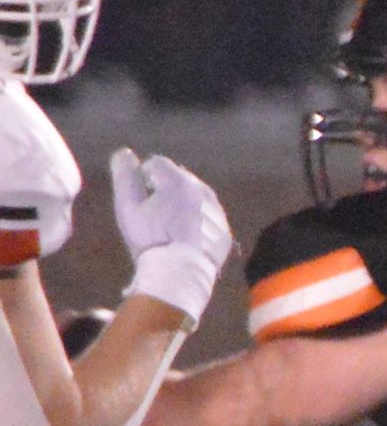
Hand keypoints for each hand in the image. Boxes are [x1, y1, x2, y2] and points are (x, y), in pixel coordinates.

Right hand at [109, 148, 230, 325]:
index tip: (138, 193)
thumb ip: (125, 176)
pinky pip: (209, 218)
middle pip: (179, 178)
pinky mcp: (223, 232)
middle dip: (163, 186)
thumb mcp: (128, 205)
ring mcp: (216, 212)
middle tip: (150, 207)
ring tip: (166, 222)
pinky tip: (184, 234)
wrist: (179, 272)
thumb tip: (124, 153)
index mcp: (179, 181)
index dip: (143, 175)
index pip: (158, 163)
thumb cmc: (150, 238)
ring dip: (182, 202)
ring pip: (196, 197)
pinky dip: (197, 220)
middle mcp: (203, 191)